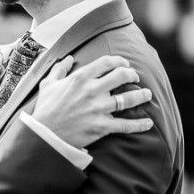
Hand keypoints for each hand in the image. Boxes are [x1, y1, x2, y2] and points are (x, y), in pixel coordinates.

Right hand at [31, 55, 153, 148]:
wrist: (44, 135)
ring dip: (141, 95)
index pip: (106, 62)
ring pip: (128, 98)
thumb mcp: (48, 84)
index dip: (119, 61)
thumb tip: (69, 58)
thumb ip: (60, 69)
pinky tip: (149, 123)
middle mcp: (92, 90)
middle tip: (136, 77)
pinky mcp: (102, 127)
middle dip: (132, 74)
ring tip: (147, 94)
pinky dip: (139, 124)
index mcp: (80, 78)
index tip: (124, 64)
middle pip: (121, 76)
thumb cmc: (45, 109)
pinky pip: (125, 125)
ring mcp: (98, 109)